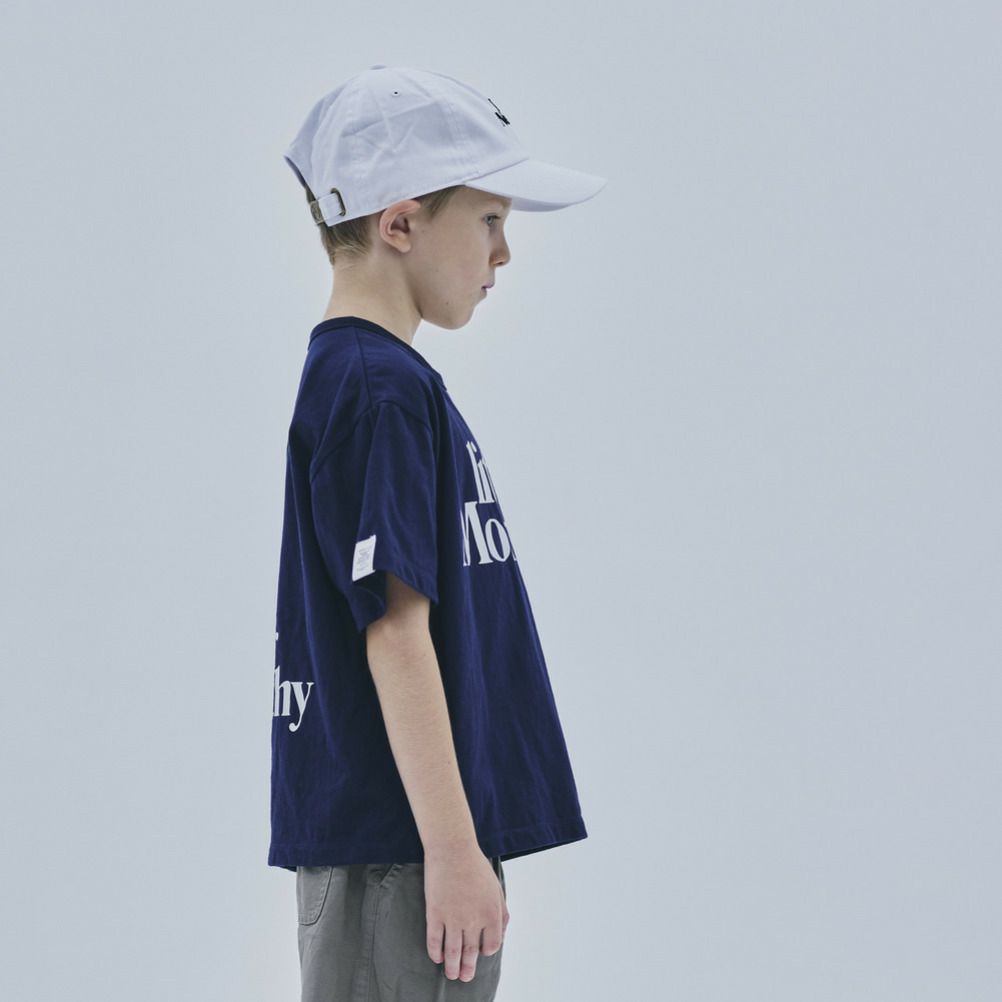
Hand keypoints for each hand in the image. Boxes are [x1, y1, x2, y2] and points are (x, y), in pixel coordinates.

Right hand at [423, 845, 508, 981]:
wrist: (452, 848)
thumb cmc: (476, 866)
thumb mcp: (497, 888)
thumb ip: (502, 913)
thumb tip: (502, 935)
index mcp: (491, 913)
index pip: (492, 945)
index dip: (486, 951)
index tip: (480, 951)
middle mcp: (473, 920)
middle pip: (471, 952)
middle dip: (467, 968)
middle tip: (464, 977)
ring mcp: (453, 918)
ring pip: (452, 952)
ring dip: (451, 967)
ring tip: (451, 975)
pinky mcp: (435, 913)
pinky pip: (434, 940)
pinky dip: (435, 952)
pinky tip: (436, 958)